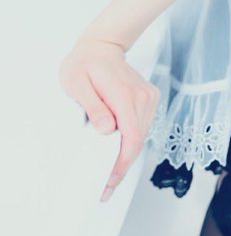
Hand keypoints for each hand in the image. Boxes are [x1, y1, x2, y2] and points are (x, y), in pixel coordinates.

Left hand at [58, 37, 160, 202]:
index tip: (109, 183)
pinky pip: (142, 127)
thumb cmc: (84, 63)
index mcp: (124, 94)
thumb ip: (93, 106)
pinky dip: (130, 143)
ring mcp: (148, 97)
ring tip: (108, 176)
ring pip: (141, 136)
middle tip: (105, 189)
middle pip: (137, 141)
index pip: (131, 137)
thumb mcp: (77, 82)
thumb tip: (107, 129)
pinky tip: (117, 153)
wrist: (102, 46)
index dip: (122, 164)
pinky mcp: (148, 98)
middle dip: (122, 167)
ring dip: (126, 157)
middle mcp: (142, 97)